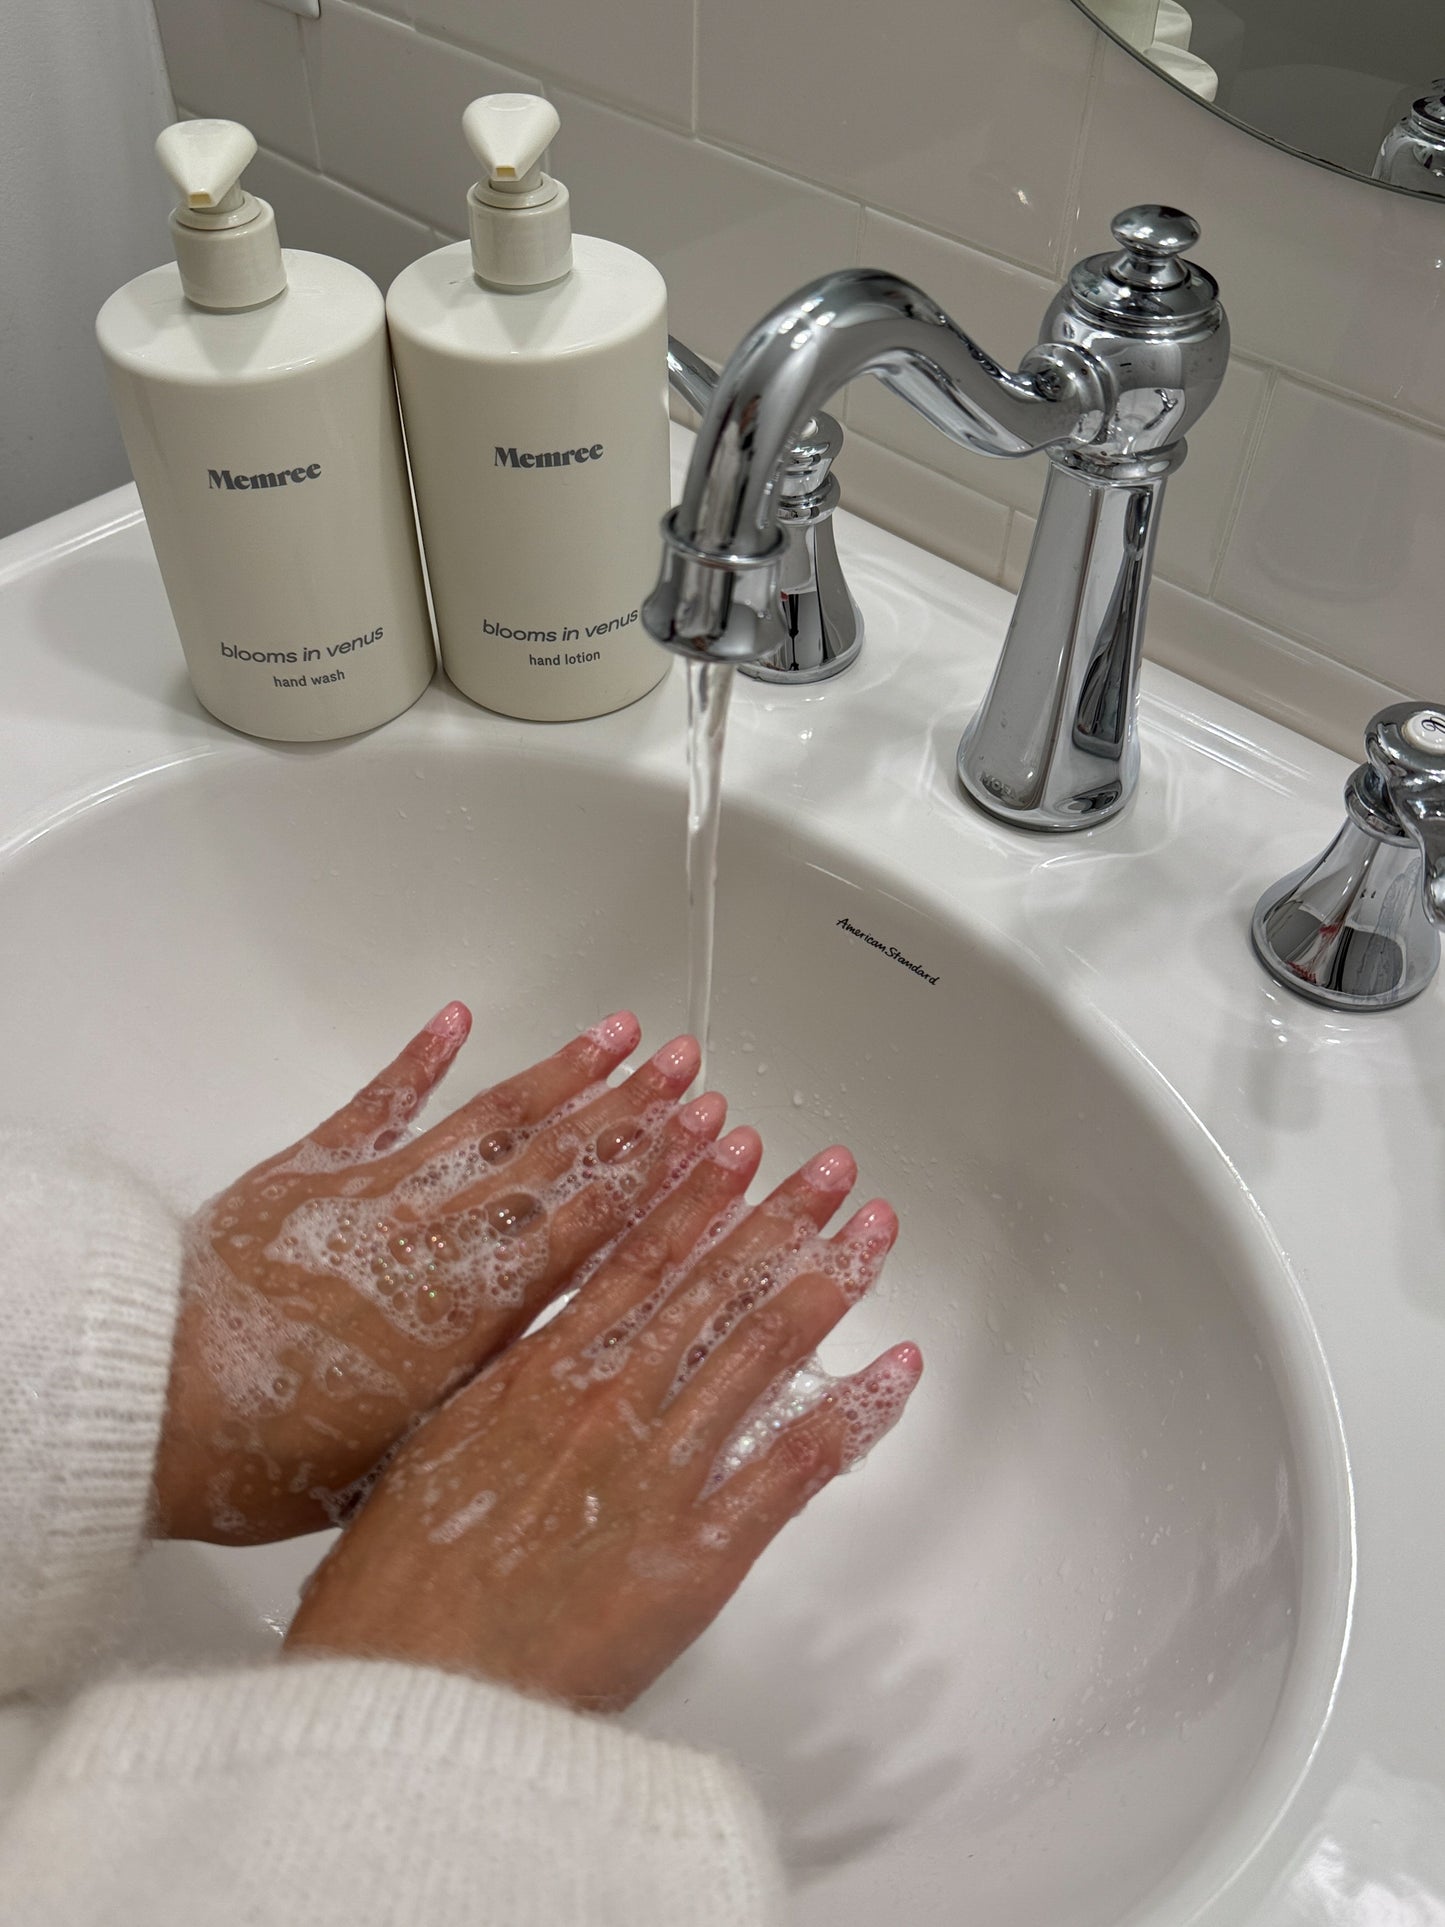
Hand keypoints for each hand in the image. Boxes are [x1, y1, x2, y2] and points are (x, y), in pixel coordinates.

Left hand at [155, 1005, 721, 1543]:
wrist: (151, 1409)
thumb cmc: (267, 1456)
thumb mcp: (410, 1453)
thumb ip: (492, 1389)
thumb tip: (564, 1360)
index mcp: (468, 1313)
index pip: (591, 1226)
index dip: (661, 1177)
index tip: (715, 1138)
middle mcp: (438, 1238)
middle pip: (558, 1159)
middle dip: (637, 1112)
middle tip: (697, 1067)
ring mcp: (379, 1192)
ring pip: (491, 1120)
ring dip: (563, 1073)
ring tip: (621, 1031)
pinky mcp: (311, 1168)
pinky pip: (378, 1101)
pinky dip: (419, 1058)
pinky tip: (460, 1016)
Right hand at [285, 1128, 921, 1710]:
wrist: (406, 1689)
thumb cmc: (397, 1587)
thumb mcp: (432, 1450)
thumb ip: (500, 1391)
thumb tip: (541, 1350)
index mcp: (539, 1375)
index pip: (636, 1259)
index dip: (696, 1197)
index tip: (732, 1147)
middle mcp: (608, 1405)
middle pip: (713, 1287)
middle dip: (780, 1217)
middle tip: (828, 1166)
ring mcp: (659, 1472)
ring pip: (760, 1352)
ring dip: (825, 1281)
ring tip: (868, 1228)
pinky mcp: (700, 1551)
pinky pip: (794, 1467)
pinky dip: (853, 1412)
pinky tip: (895, 1367)